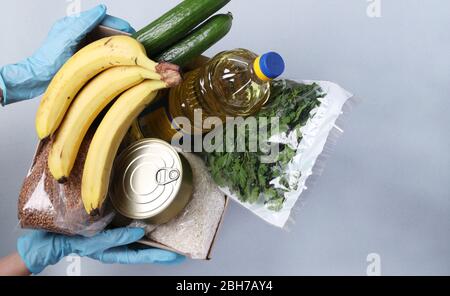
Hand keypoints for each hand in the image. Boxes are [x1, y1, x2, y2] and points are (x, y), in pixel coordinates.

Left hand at [0, 4, 134, 105]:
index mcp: (75, 24)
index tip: (130, 30)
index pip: (101, 19)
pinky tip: (120, 59)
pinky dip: (112, 54)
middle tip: (135, 41)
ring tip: (131, 50)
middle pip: (105, 30)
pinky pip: (101, 53)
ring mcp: (83, 46)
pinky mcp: (85, 58)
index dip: (118, 24)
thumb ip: (84, 21)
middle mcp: (80, 33)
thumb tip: (101, 9)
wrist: (38, 78)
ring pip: (105, 41)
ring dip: (118, 45)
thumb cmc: (49, 58)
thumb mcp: (68, 36)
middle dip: (121, 34)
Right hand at [17, 228, 184, 273]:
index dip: (159, 257)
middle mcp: (115, 244)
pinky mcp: (109, 223)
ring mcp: (112, 235)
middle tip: (180, 248)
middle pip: (144, 249)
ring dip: (154, 237)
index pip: (142, 256)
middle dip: (162, 249)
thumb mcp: (93, 242)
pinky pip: (129, 225)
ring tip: (170, 233)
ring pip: (139, 238)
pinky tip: (147, 217)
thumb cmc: (67, 240)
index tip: (175, 256)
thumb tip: (139, 233)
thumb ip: (115, 238)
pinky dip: (140, 223)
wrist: (48, 235)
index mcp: (112, 252)